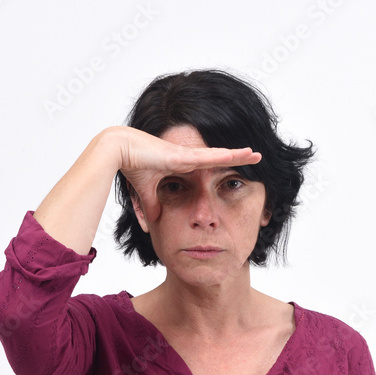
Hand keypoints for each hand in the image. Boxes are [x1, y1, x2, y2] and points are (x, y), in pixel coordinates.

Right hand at [115, 126, 261, 225]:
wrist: (118, 151)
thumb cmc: (130, 165)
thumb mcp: (145, 193)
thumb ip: (152, 205)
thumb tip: (153, 223)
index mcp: (181, 165)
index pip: (208, 167)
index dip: (223, 167)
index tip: (238, 170)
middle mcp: (188, 158)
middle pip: (219, 158)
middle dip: (238, 159)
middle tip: (257, 158)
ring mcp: (187, 155)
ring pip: (219, 155)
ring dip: (238, 155)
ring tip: (256, 154)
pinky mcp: (182, 156)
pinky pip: (209, 157)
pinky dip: (225, 156)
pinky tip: (241, 155)